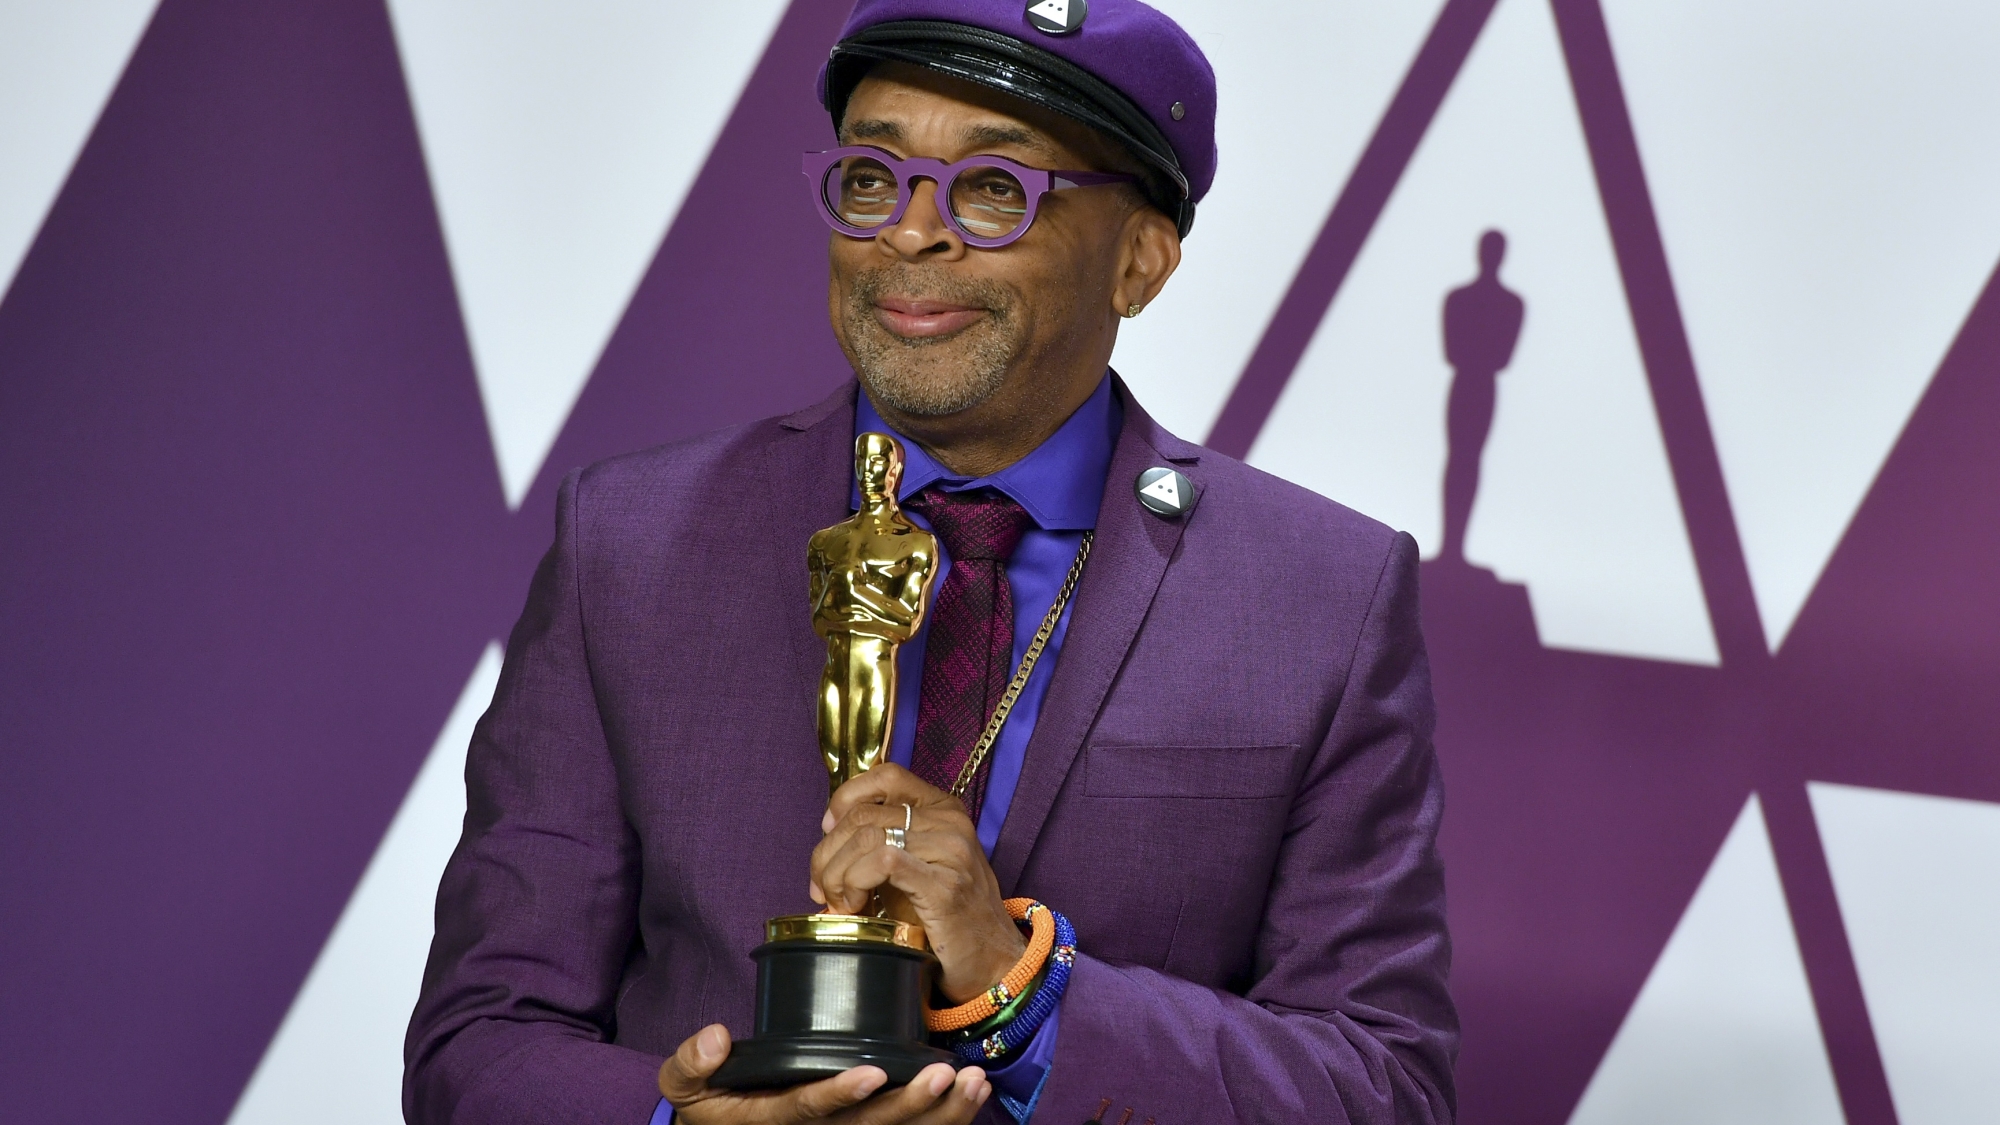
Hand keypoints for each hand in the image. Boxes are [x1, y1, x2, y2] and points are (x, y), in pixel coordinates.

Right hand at [659, 1024, 989, 1124]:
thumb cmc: (709, 1104)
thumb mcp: (683, 1087)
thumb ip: (691, 1064)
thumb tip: (717, 1037)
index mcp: (769, 1123)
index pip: (807, 1112)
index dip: (840, 1095)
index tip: (873, 1071)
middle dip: (910, 1104)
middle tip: (943, 1074)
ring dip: (940, 1114)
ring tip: (971, 1081)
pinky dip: (945, 1119)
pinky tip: (973, 1093)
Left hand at [811, 764, 1026, 1003]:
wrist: (993, 964)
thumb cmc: (947, 920)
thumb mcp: (915, 868)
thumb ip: (882, 845)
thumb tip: (827, 844)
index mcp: (944, 810)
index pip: (886, 776)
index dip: (846, 798)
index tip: (828, 832)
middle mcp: (950, 822)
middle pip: (864, 815)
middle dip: (827, 853)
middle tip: (822, 889)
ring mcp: (951, 851)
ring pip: (867, 837)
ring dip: (836, 872)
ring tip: (838, 902)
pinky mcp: (945, 885)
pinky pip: (883, 862)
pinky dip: (854, 882)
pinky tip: (853, 906)